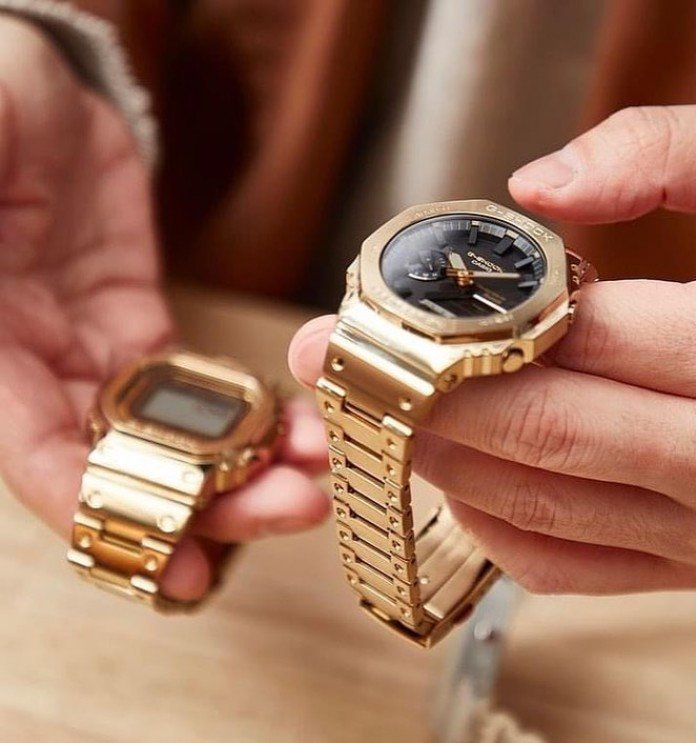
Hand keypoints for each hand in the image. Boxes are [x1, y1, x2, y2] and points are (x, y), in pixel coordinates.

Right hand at [0, 19, 328, 602]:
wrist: (24, 89)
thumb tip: (12, 344)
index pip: (41, 460)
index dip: (106, 517)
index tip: (180, 566)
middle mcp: (40, 370)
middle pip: (130, 464)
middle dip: (215, 500)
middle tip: (293, 509)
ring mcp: (96, 350)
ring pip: (177, 434)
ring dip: (249, 463)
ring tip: (319, 471)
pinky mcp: (141, 321)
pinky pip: (202, 384)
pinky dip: (250, 411)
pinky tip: (301, 426)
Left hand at [289, 103, 695, 594]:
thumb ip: (659, 151)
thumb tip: (536, 191)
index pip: (573, 343)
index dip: (453, 332)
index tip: (365, 321)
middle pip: (539, 434)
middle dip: (417, 402)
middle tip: (338, 370)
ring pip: (537, 507)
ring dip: (439, 462)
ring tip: (376, 414)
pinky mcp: (692, 563)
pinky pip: (561, 563)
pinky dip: (489, 522)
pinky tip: (454, 474)